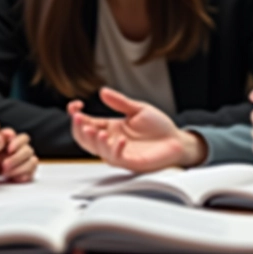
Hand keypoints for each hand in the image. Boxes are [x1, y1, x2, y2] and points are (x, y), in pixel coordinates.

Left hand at [0, 128, 37, 182]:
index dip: (18, 143)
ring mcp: (27, 161)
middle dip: (16, 158)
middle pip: (28, 150)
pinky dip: (23, 175)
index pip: (24, 138)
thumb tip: (6, 135)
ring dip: (20, 168)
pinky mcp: (28, 173)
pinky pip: (32, 173)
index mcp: (14, 141)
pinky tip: (12, 178)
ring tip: (5, 173)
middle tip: (4, 165)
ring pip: (32, 161)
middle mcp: (23, 150)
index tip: (8, 150)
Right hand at [67, 88, 206, 171]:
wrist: (178, 140)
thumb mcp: (138, 109)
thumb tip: (103, 91)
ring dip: (94, 140)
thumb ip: (120, 102)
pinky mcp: (131, 162)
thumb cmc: (159, 127)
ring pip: (98, 150)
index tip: (74, 105)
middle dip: (79, 129)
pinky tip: (119, 139)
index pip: (86, 124)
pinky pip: (118, 159)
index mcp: (110, 128)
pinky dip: (116, 149)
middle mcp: (111, 141)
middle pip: (86, 139)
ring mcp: (120, 153)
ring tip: (95, 130)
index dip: (76, 116)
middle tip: (79, 118)